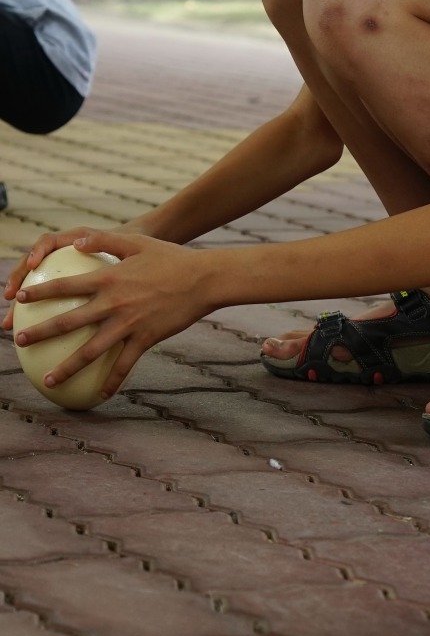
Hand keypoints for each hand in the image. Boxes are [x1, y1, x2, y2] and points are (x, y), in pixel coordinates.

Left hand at [8, 231, 214, 397]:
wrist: (204, 279)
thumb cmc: (172, 258)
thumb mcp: (137, 242)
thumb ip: (106, 239)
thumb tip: (78, 240)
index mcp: (108, 278)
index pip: (65, 286)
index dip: (40, 292)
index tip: (20, 299)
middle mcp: (113, 303)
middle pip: (69, 322)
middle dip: (41, 332)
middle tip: (19, 342)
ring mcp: (128, 324)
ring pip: (90, 351)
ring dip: (66, 367)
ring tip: (48, 379)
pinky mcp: (145, 339)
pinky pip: (124, 365)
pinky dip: (112, 382)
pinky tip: (100, 395)